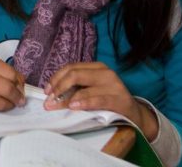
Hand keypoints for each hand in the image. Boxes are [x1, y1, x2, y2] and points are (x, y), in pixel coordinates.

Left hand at [43, 62, 157, 140]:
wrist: (135, 115)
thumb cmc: (109, 101)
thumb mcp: (92, 90)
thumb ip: (76, 88)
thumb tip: (51, 94)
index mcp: (97, 67)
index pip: (71, 68)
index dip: (56, 78)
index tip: (46, 91)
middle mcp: (105, 72)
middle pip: (74, 74)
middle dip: (58, 87)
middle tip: (49, 100)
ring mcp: (113, 85)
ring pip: (83, 87)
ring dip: (66, 98)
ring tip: (55, 105)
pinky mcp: (119, 99)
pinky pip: (97, 99)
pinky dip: (83, 103)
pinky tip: (74, 107)